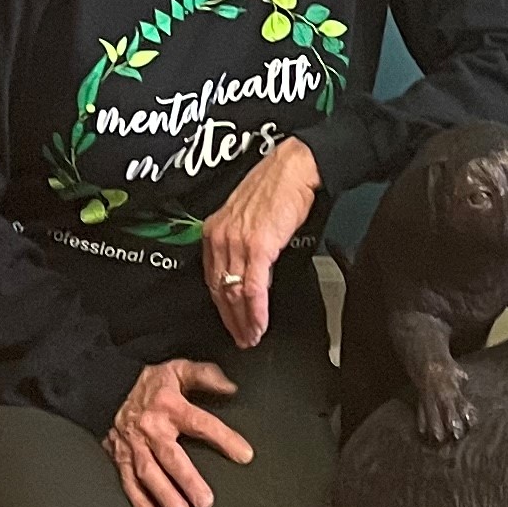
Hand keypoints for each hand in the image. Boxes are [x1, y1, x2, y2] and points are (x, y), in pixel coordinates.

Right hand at [107, 356, 253, 506]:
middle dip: (187, 480)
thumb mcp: (178, 369)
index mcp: (170, 406)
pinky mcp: (119, 457)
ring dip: (164, 496)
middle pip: (171, 456)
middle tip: (205, 502)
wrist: (105, 385)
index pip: (201, 423)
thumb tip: (231, 388)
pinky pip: (128, 482)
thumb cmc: (149, 382)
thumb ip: (206, 376)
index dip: (224, 438)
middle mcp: (151, 428)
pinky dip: (139, 503)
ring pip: (148, 474)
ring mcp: (133, 445)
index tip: (244, 455)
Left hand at [200, 139, 322, 349]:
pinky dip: (256, 311)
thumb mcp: (250, 217)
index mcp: (215, 230)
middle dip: (230, 320)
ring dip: (244, 321)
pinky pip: (252, 289)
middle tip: (241, 338)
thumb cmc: (277, 186)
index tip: (230, 321)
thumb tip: (250, 269)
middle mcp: (220, 237)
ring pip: (234, 293)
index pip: (212, 278)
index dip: (221, 306)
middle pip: (219, 290)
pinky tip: (259, 324)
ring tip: (252, 337)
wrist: (294, 168)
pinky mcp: (257, 248)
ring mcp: (237, 243)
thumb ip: (244, 243)